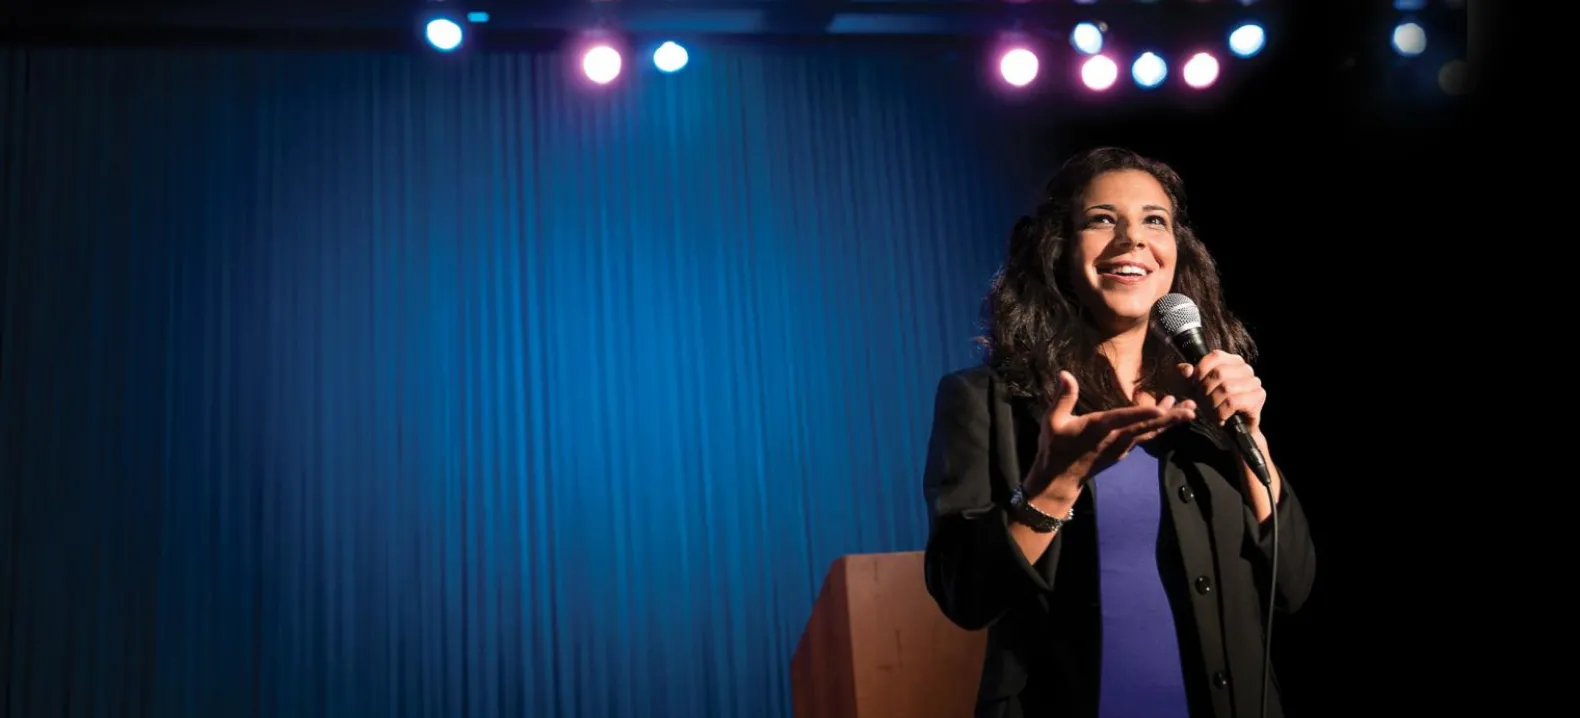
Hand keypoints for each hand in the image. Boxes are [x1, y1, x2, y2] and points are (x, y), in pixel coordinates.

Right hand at [1024, 371, 1196, 502]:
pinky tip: (1167, 417)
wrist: (1060, 479)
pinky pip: (1145, 437)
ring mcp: (1121, 446)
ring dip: (1170, 421)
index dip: (1143, 413)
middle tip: (1192, 409)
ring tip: (1189, 410)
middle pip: (1146, 426)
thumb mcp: (1052, 421)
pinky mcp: (1122, 451)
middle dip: (1170, 417)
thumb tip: (1065, 373)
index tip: (1162, 407)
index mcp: (1098, 428)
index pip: (1124, 418)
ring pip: (1150, 432)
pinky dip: (1158, 427)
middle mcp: (1115, 438)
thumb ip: (1063, 397)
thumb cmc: (1055, 448)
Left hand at [1178, 350, 1264, 432]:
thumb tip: (1187, 369)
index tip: (1194, 387)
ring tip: (1211, 412)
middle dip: (1205, 391)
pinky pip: (1233, 402)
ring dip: (1212, 404)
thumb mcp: (1190, 387)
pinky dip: (1221, 412)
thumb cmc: (1210, 404)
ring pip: (1226, 388)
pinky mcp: (1258, 396)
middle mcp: (1245, 368)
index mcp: (1231, 360)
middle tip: (1202, 403)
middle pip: (1219, 373)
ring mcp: (1254, 382)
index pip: (1215, 357)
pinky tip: (1220, 418)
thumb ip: (1183, 375)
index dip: (1200, 373)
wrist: (1229, 429)